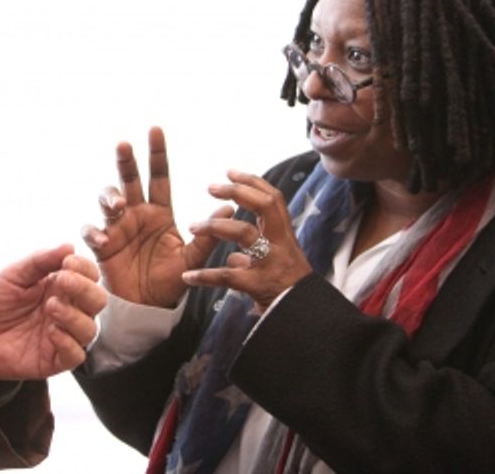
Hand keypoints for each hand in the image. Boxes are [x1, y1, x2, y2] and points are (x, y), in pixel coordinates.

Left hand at [0, 244, 106, 379]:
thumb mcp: (15, 274)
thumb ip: (41, 260)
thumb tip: (70, 246)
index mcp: (62, 287)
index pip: (90, 276)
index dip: (85, 268)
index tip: (68, 262)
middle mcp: (69, 310)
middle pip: (97, 301)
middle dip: (84, 289)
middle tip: (62, 281)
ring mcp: (63, 335)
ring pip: (90, 329)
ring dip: (74, 315)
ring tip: (50, 306)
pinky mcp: (54, 360)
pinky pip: (75, 356)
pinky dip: (68, 342)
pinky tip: (51, 331)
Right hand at [80, 127, 225, 306]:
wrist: (149, 308)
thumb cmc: (170, 281)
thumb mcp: (192, 258)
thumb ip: (208, 235)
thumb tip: (229, 207)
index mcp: (160, 212)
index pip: (159, 177)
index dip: (157, 154)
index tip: (155, 130)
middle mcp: (136, 214)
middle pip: (129, 180)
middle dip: (126, 161)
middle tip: (124, 145)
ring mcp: (117, 228)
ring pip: (107, 199)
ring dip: (109, 197)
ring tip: (118, 205)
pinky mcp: (102, 246)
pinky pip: (92, 232)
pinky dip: (95, 232)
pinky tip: (104, 240)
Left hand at [182, 169, 311, 309]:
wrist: (307, 322)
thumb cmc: (291, 295)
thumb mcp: (277, 270)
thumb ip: (254, 260)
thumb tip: (233, 258)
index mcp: (285, 238)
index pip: (273, 200)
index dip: (253, 182)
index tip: (231, 172)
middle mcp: (282, 245)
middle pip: (265, 206)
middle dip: (239, 192)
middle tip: (211, 187)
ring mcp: (272, 263)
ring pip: (245, 234)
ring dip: (216, 226)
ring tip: (193, 226)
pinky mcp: (260, 286)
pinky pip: (229, 277)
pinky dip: (206, 276)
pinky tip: (187, 277)